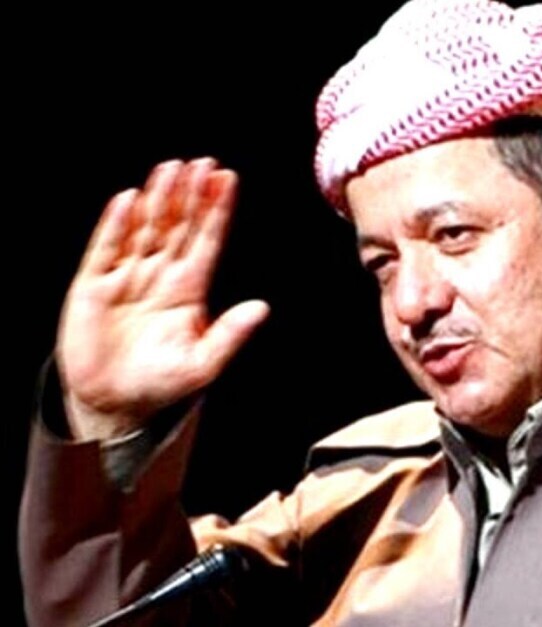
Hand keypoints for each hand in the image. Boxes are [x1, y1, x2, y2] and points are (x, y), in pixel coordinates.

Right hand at [56, 158, 269, 440]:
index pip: (207, 240)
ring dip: (157, 199)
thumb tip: (262, 308)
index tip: (227, 178)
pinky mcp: (93, 285)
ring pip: (145, 228)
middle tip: (202, 163)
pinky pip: (105, 248)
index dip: (217, 210)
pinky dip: (116, 225)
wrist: (114, 402)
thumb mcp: (202, 364)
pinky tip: (129, 200)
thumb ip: (230, 335)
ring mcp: (127, 277)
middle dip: (189, 194)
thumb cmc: (162, 383)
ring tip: (170, 168)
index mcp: (190, 289)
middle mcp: (160, 275)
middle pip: (178, 225)